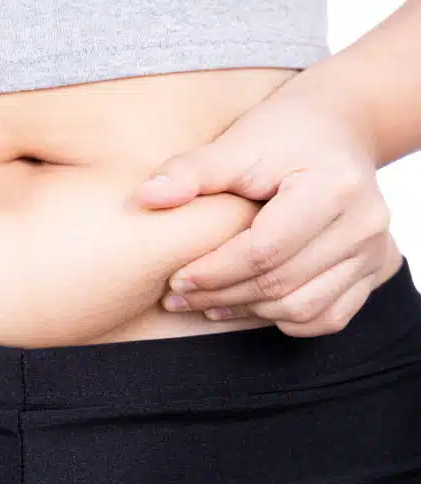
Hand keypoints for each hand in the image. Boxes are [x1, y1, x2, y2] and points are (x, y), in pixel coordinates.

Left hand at [131, 87, 391, 336]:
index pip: (265, 250)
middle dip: (222, 295)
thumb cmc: (282, 133)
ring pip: (304, 308)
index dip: (214, 271)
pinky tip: (247, 307)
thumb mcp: (236, 143)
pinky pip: (329, 317)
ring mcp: (373, 250)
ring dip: (247, 312)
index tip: (174, 278)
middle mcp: (363, 225)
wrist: (336, 129)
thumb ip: (191, 171)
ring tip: (204, 302)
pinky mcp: (374, 269)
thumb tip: (145, 198)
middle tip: (177, 296)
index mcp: (332, 189)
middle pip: (282, 283)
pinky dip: (285, 320)